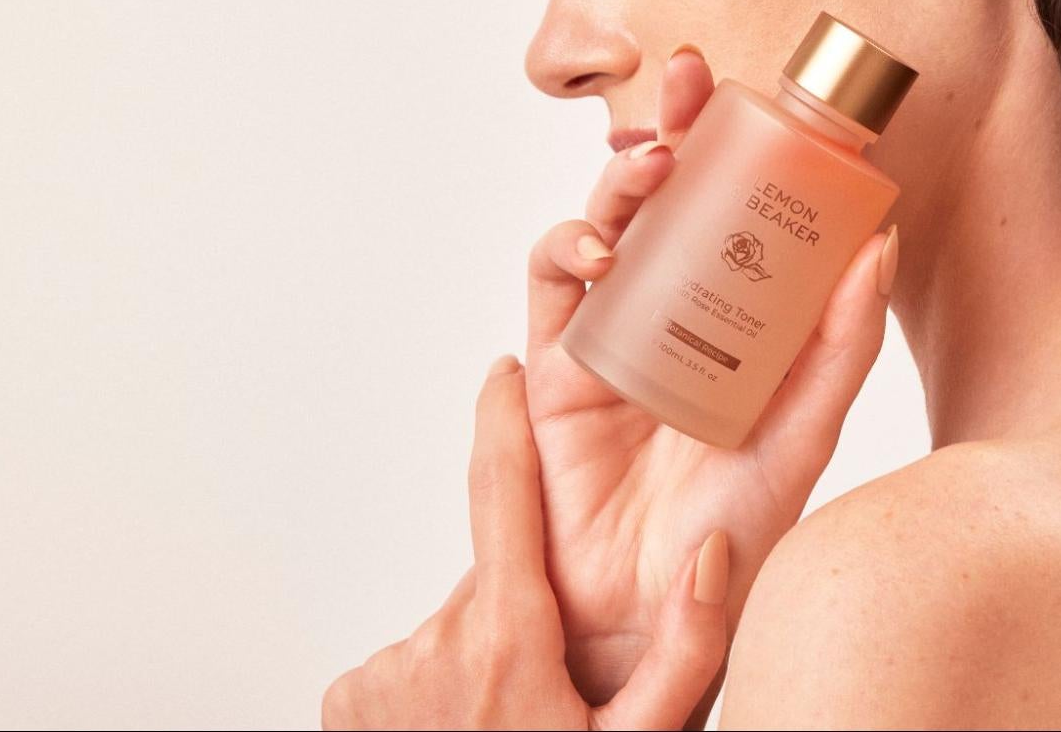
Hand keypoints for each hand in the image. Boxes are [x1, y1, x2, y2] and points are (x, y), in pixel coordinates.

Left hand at [321, 355, 731, 729]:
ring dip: (484, 655)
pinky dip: (439, 684)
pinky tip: (467, 730)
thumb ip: (690, 651)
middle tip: (556, 683)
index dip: (501, 418)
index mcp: (508, 637)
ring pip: (454, 629)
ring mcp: (380, 675)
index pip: (499, 491)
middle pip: (494, 585)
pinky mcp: (346, 702)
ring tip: (513, 721)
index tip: (505, 366)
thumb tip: (714, 555)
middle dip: (528, 612)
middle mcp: (435, 641)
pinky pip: (408, 667)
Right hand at [524, 46, 898, 711]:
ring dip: (621, 180)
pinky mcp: (558, 364)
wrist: (650, 611)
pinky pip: (552, 287)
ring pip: (609, 222)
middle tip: (688, 81)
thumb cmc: (732, 532)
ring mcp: (615, 332)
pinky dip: (567, 249)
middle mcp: (677, 311)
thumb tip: (878, 245)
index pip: (743, 208)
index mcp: (742, 316)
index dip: (747, 145)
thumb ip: (840, 347)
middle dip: (675, 127)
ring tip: (651, 164)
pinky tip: (599, 250)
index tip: (769, 92)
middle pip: (671, 196)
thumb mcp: (803, 432)